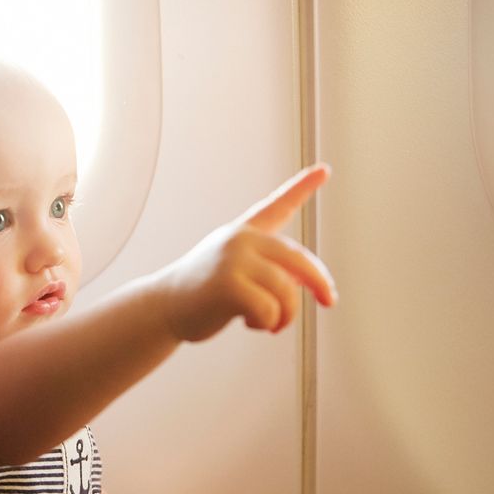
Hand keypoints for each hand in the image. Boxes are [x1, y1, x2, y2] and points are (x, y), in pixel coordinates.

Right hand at [153, 163, 335, 341]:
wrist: (164, 308)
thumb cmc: (202, 295)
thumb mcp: (237, 273)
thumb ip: (270, 270)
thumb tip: (309, 285)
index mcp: (244, 233)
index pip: (277, 205)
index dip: (302, 186)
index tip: (324, 169)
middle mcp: (241, 240)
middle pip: (299, 260)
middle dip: (320, 284)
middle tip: (329, 301)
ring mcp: (234, 260)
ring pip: (286, 291)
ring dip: (284, 316)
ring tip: (267, 323)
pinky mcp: (228, 285)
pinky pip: (270, 309)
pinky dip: (267, 324)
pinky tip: (250, 323)